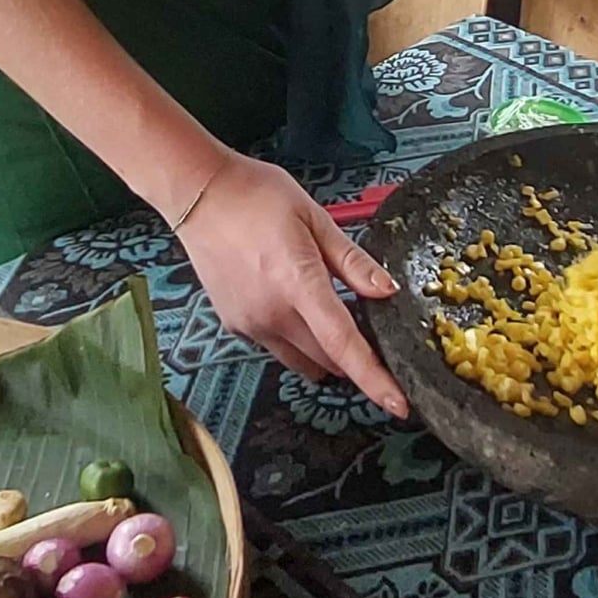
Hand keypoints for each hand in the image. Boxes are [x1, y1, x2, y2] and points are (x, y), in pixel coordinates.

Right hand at [174, 153, 409, 417]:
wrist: (198, 193)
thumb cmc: (256, 196)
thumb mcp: (315, 218)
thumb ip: (352, 261)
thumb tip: (386, 290)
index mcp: (298, 283)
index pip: (343, 345)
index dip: (375, 379)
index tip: (398, 405)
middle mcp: (272, 313)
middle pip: (328, 361)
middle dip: (353, 357)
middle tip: (366, 328)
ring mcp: (250, 323)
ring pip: (302, 361)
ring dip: (323, 352)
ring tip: (327, 314)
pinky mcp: (235, 325)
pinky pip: (277, 347)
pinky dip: (295, 339)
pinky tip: (294, 305)